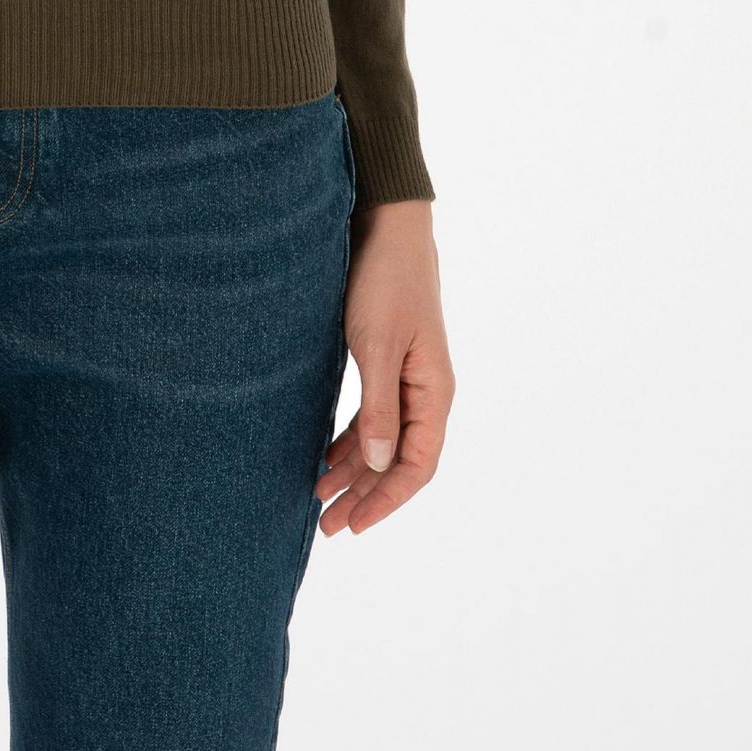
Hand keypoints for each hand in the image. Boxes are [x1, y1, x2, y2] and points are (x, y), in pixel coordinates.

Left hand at [318, 198, 453, 534]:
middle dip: (364, 495)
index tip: (353, 525)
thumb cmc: (385, 280)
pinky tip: (324, 454)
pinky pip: (372, 415)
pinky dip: (349, 439)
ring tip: (318, 497)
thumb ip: (379, 407)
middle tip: (326, 525)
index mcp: (434, 391)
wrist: (387, 225)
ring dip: (353, 470)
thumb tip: (377, 463)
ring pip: (383, 440)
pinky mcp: (386, 361)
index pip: (417, 466)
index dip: (386, 500)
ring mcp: (407, 377)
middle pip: (399, 460)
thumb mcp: (377, 345)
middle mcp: (426, 391)